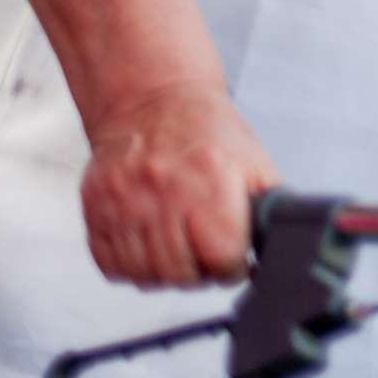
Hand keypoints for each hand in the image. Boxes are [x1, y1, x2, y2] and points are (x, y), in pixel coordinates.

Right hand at [80, 81, 277, 287]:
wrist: (150, 100)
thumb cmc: (204, 131)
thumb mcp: (253, 161)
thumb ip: (268, 207)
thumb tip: (282, 245)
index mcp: (210, 178)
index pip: (222, 255)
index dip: (233, 266)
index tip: (234, 261)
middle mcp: (163, 191)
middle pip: (182, 273)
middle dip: (201, 273)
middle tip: (206, 257)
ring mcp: (124, 202)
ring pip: (146, 276)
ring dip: (167, 274)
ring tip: (179, 251)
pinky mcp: (95, 210)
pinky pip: (113, 267)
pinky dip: (133, 268)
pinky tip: (150, 248)